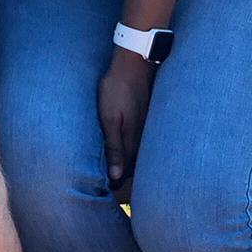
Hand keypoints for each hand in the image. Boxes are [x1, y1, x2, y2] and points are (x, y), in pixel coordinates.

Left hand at [98, 51, 155, 183]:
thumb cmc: (117, 89)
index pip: (126, 170)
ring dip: (128, 159)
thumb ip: (114, 147)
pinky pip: (140, 138)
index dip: (116, 181)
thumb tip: (116, 177)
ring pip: (138, 150)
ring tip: (116, 166)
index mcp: (133, 140)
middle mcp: (143, 136)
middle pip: (134, 163)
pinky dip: (132, 145)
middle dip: (123, 173)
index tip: (105, 188)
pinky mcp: (146, 115)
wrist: (133, 62)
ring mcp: (146, 125)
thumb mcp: (109, 118)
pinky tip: (125, 143)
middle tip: (109, 181)